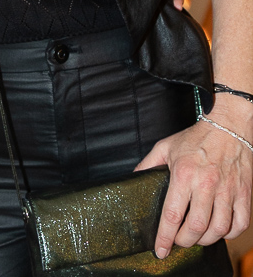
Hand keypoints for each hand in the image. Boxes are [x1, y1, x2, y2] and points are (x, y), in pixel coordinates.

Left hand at [135, 107, 252, 258]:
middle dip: (184, 241)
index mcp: (184, 174)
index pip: (172, 214)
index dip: (165, 237)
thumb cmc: (196, 138)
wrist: (228, 127)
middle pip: (195, 227)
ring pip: (218, 230)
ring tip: (197, 236)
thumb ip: (148, 165)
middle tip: (178, 240)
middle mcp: (206, 184)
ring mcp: (227, 190)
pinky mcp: (243, 193)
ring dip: (205, 240)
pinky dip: (229, 234)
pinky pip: (239, 224)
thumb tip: (134, 180)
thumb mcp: (165, 147)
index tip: (160, 250)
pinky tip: (219, 230)